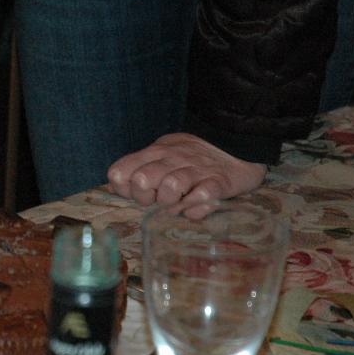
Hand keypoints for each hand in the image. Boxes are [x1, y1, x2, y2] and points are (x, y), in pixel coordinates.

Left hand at [106, 133, 265, 217]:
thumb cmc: (192, 155)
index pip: (120, 173)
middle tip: (158, 201)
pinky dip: (196, 209)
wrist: (237, 145)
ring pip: (171, 186)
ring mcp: (196, 170)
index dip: (124, 189)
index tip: (138, 194)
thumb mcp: (162, 153)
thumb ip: (140, 167)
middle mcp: (172, 159)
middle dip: (145, 198)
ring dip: (171, 202)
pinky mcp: (218, 182)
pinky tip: (195, 208)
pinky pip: (203, 198)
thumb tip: (116, 186)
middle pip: (142, 180)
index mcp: (155, 152)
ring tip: (178, 203)